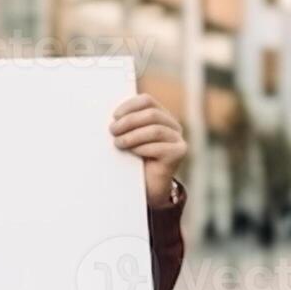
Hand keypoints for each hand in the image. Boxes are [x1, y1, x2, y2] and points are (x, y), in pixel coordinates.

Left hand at [110, 94, 186, 208]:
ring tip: (118, 143)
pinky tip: (132, 153)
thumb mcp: (129, 139)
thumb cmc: (134, 162)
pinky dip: (142, 149)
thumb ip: (125, 126)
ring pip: (155, 130)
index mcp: (160, 116)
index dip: (129, 106)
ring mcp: (178, 139)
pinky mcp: (179, 153)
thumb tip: (111, 117)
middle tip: (112, 130)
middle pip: (151, 114)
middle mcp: (173, 125)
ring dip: (132, 136)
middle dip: (129, 121)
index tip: (114, 116)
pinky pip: (159, 147)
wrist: (147, 188)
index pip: (147, 101)